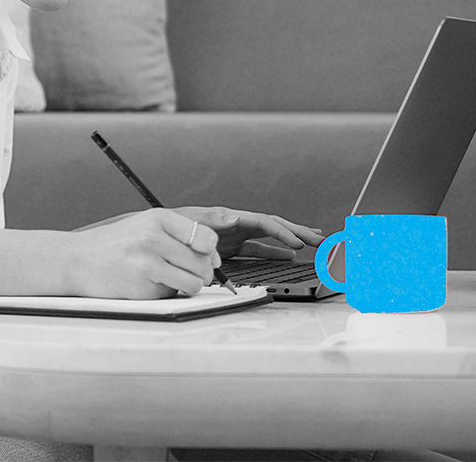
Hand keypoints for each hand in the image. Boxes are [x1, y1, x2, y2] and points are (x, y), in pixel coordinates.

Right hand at [67, 209, 222, 298]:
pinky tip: (146, 283)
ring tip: (168, 278)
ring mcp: (147, 263)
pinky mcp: (142, 288)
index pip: (206, 237)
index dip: (210, 252)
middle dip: (201, 273)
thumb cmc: (114, 243)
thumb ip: (180, 235)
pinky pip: (171, 295)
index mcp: (158, 218)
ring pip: (193, 283)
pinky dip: (165, 293)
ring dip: (187, 286)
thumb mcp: (145, 225)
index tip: (205, 256)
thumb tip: (214, 257)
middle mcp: (154, 238)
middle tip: (185, 272)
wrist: (77, 260)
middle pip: (203, 263)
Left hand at [167, 206, 323, 260]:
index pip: (264, 223)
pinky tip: (288, 257)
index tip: (299, 243)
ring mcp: (235, 237)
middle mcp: (236, 225)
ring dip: (291, 241)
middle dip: (298, 232)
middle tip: (321, 240)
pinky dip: (274, 253)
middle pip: (274, 227)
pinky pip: (258, 250)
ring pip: (269, 238)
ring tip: (313, 244)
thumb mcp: (190, 220)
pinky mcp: (230, 248)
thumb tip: (234, 216)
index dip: (283, 232)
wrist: (154, 237)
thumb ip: (212, 219)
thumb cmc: (171, 225)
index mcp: (230, 217)